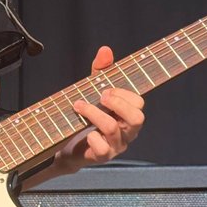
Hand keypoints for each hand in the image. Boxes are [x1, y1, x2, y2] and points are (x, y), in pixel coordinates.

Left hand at [54, 45, 144, 173]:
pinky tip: (85, 132)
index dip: (124, 94)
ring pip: (113, 128)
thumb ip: (101, 71)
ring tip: (78, 105)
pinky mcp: (102, 157)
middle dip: (117, 103)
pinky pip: (103, 149)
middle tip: (100, 96)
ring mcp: (116, 146)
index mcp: (128, 115)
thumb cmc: (86, 116)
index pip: (139, 104)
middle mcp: (127, 132)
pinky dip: (93, 137)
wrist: (67, 145)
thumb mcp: (93, 90)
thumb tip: (105, 49)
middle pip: (137, 118)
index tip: (105, 89)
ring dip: (94, 113)